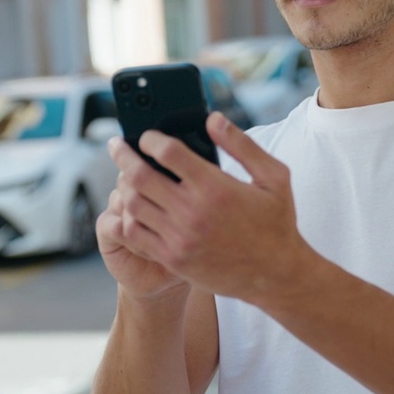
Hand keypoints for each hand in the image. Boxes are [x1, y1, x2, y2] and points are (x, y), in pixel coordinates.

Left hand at [111, 112, 312, 301]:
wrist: (275, 275)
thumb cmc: (276, 222)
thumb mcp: (273, 176)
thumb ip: (241, 145)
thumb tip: (213, 119)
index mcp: (215, 187)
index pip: (168, 153)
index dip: (151, 139)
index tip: (146, 135)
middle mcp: (192, 212)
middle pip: (140, 175)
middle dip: (123, 155)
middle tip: (116, 145)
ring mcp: (179, 238)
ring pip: (132, 204)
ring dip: (123, 184)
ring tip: (123, 174)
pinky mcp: (173, 258)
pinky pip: (135, 233)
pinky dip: (126, 216)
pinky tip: (130, 206)